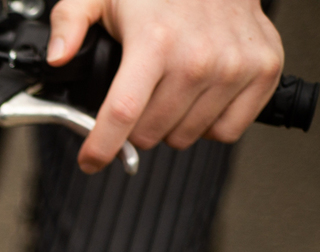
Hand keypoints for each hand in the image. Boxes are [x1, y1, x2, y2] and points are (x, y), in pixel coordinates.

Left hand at [46, 0, 283, 172]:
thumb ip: (69, 22)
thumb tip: (56, 56)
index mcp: (155, 41)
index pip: (122, 113)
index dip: (101, 145)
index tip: (89, 160)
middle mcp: (198, 57)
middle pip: (150, 133)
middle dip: (135, 127)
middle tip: (139, 99)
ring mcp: (234, 66)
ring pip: (186, 137)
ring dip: (171, 125)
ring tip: (171, 91)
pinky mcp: (263, 70)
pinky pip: (226, 131)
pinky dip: (209, 124)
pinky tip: (200, 97)